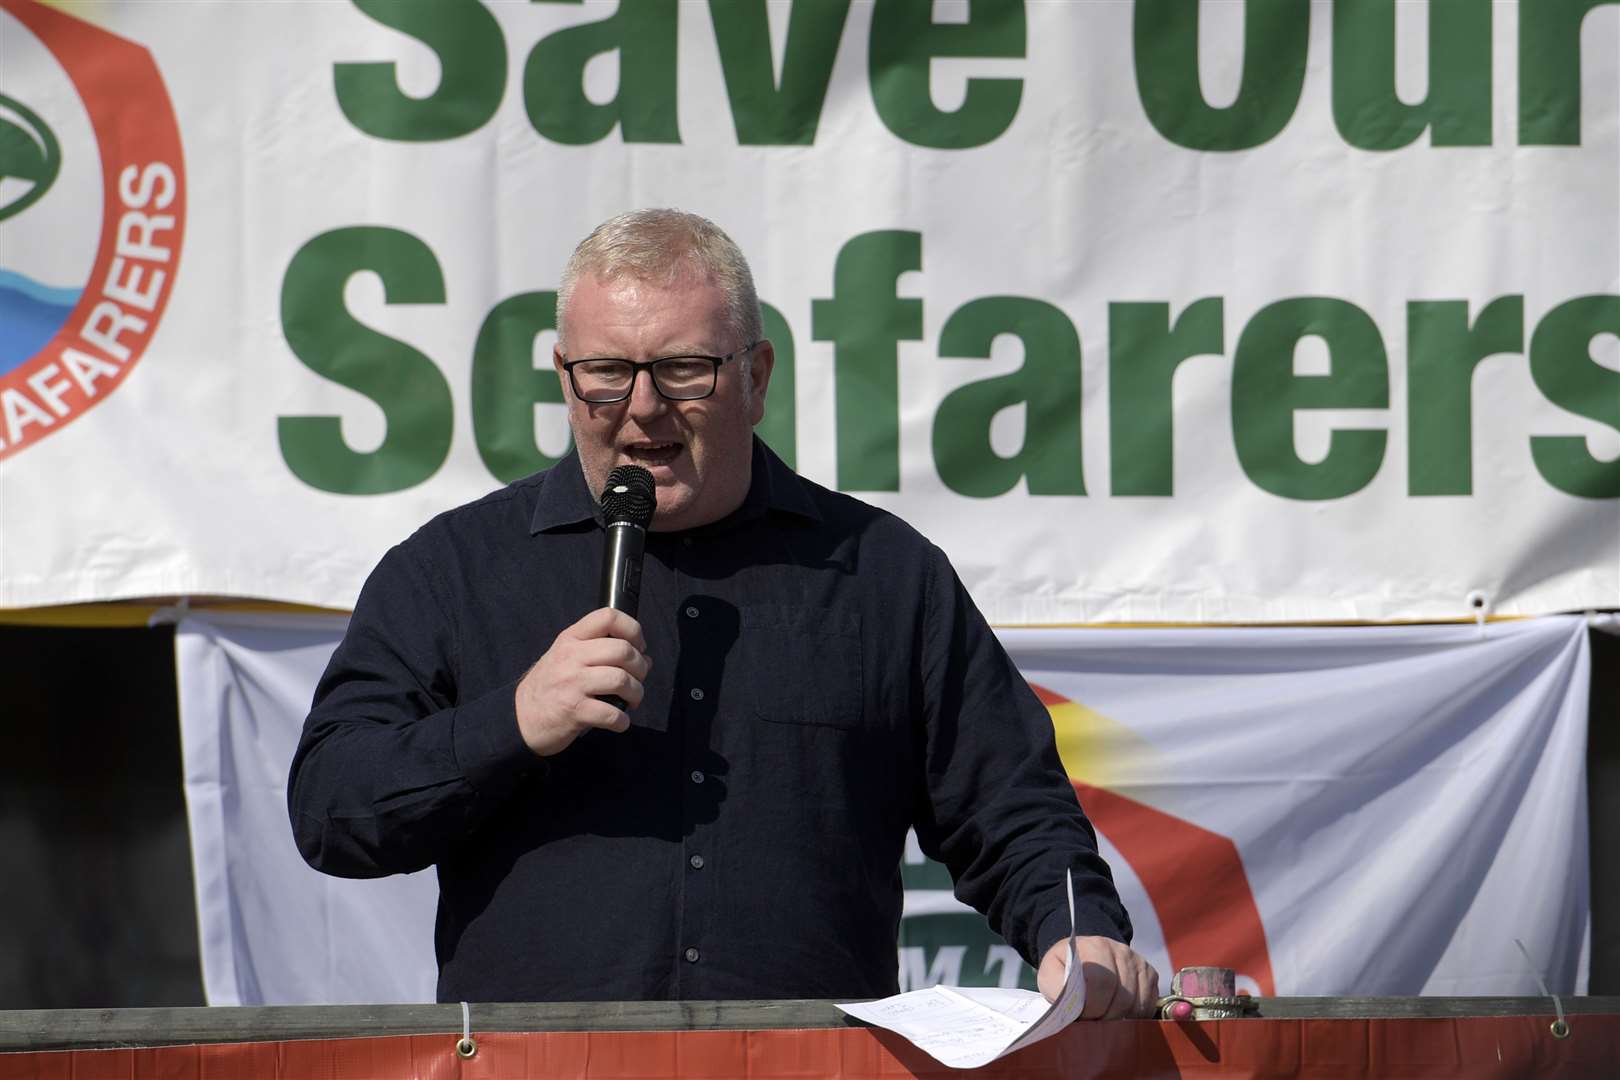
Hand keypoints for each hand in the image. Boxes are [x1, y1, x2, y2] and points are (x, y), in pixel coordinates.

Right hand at [514, 608, 650, 756]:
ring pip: (621, 680)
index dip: (633, 630)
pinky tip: (619, 721)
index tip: (638, 646)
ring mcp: (572, 683)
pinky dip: (622, 720)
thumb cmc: (550, 686)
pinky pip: (612, 714)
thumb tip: (645, 658)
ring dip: (636, 693)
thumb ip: (601, 651)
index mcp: (571, 639)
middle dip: (640, 668)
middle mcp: (571, 657)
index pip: (608, 617)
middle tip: (638, 679)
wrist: (521, 718)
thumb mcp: (567, 656)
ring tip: (631, 701)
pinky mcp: (574, 711)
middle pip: (622, 650)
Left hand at [1037, 936, 1159, 1018]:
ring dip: (1121, 1019)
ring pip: (1137, 1003)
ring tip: (1104, 1019)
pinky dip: (1135, 1016)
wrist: (1084, 954)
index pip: (1101, 982)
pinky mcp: (1150, 973)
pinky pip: (1149, 1004)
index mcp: (1094, 947)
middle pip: (1122, 996)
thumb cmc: (1066, 968)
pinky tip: (1120, 1015)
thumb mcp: (1051, 973)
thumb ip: (1056, 987)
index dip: (1092, 1006)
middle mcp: (1120, 950)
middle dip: (1106, 1017)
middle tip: (1093, 1023)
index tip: (1082, 1016)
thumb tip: (1070, 1007)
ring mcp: (1138, 961)